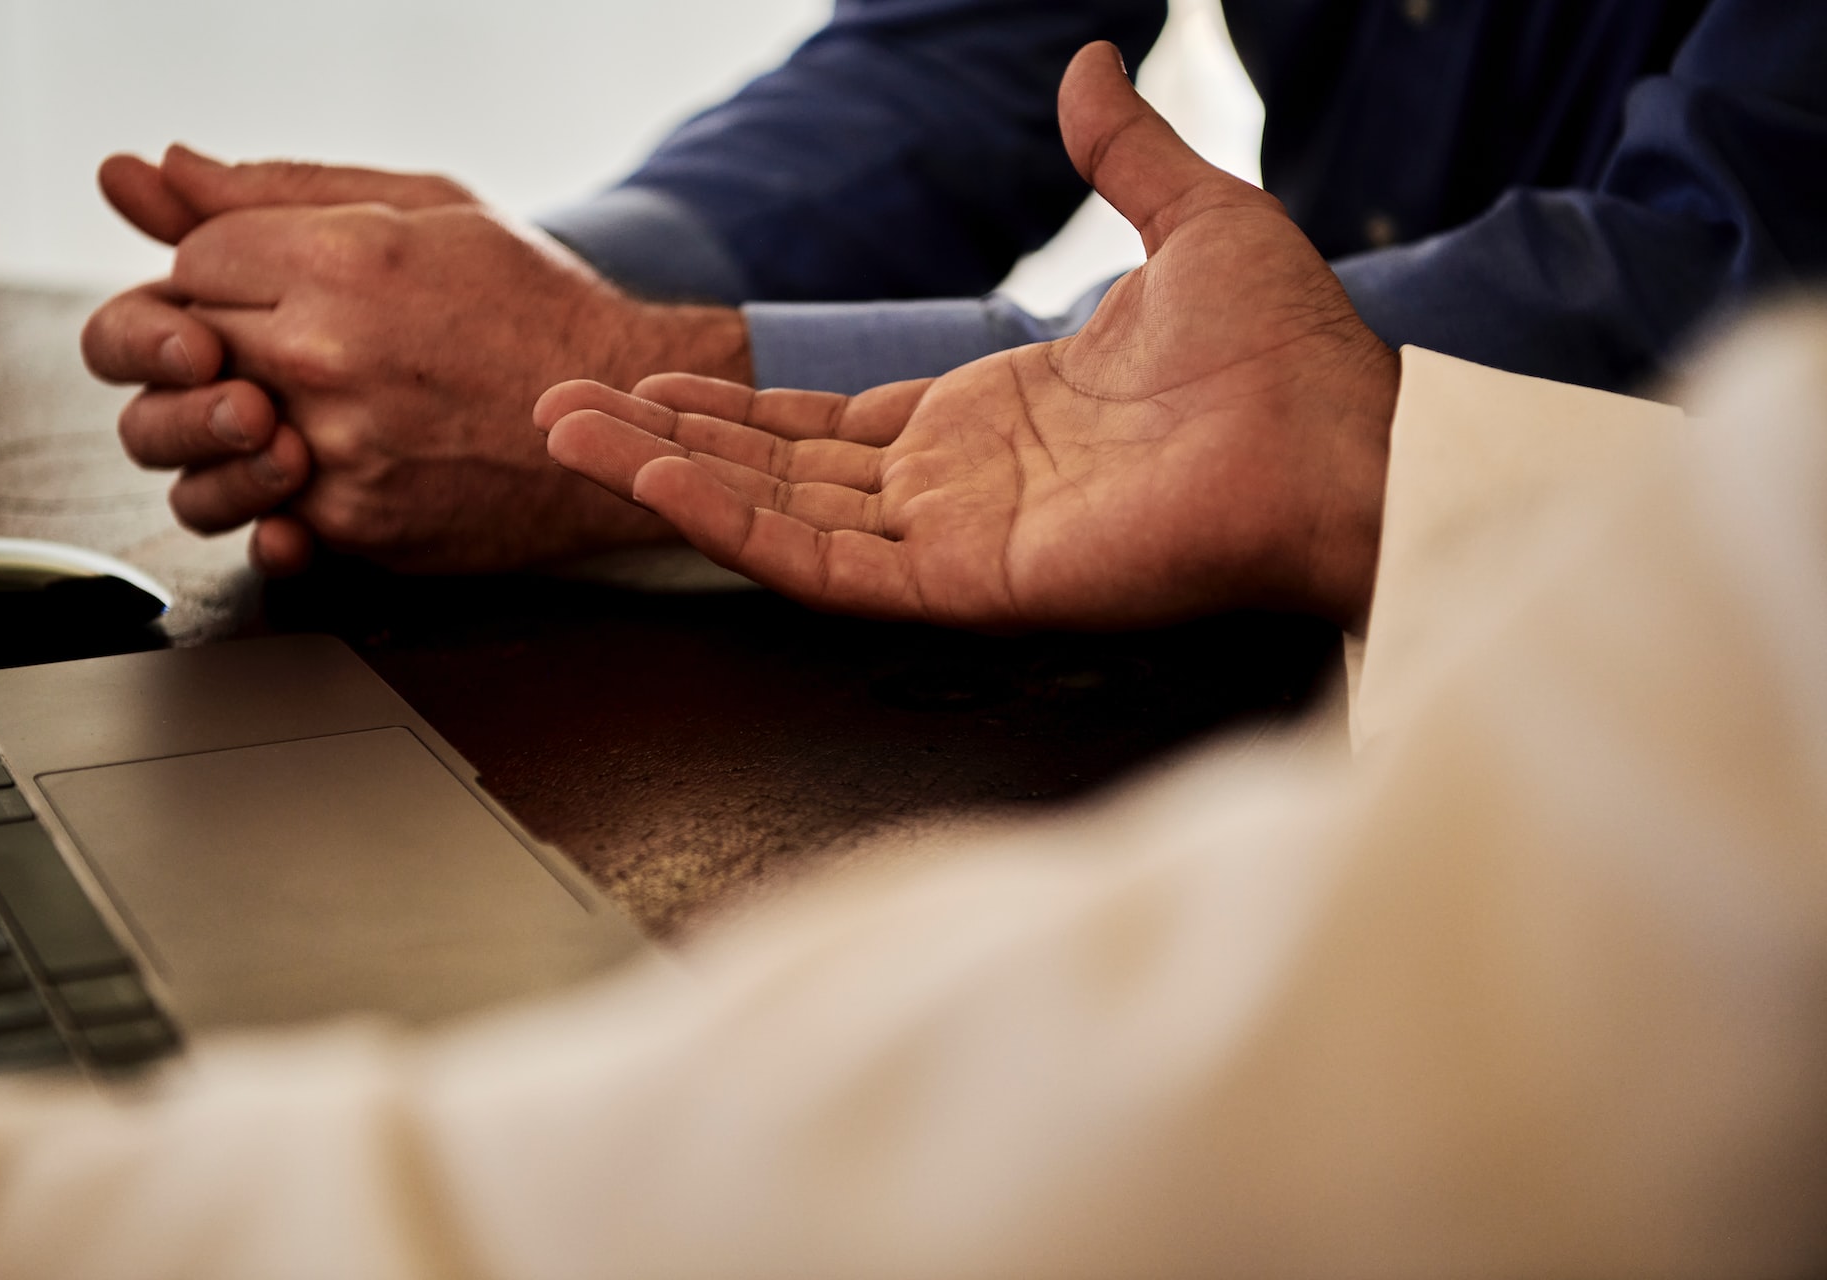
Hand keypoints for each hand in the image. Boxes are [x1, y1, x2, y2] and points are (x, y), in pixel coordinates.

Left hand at [82, 147, 750, 572]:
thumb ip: (277, 188)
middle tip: (274, 348)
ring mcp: (338, 452)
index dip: (222, 272)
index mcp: (341, 261)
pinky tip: (329, 463)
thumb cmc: (537, 310)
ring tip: (283, 412)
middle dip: (212, 346)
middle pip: (174, 350)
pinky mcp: (356, 526)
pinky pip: (256, 512)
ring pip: (189, 447)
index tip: (270, 285)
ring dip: (217, 430)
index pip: (191, 261)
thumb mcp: (426, 210)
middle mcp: (328, 357)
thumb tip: (146, 178)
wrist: (624, 420)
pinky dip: (277, 492)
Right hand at [535, 42, 1396, 630]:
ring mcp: (959, 539)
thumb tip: (1091, 64)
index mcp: (997, 414)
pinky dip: (737, 524)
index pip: (834, 420)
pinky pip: (828, 562)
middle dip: (671, 437)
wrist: (1347, 435)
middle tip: (563, 409)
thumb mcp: (1194, 221)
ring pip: (782, 514)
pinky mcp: (970, 583)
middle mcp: (961, 485)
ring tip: (566, 434)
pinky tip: (655, 482)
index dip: (741, 399)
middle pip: (781, 468)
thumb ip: (1122, 154)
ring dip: (670, 475)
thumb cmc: (1289, 352)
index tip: (655, 375)